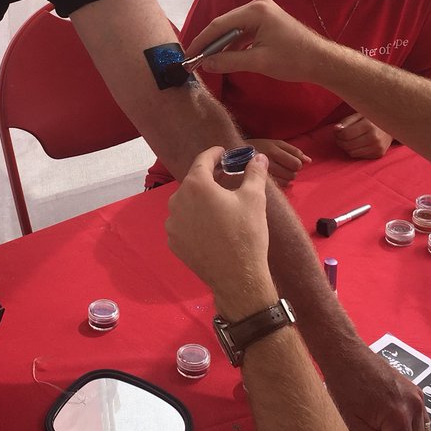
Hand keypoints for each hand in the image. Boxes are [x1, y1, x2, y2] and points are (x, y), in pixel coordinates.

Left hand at [166, 148, 272, 318]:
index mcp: (196, 186)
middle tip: (225, 180)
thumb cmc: (246, 234)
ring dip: (199, 201)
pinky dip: (193, 220)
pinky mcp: (173, 242)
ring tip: (218, 207)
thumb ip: (254, 173)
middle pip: (193, 182)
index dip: (214, 154)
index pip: (202, 161)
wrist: (237, 277)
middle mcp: (177, 201)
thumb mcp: (255, 199)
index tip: (223, 153)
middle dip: (208, 179)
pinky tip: (209, 227)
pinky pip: (182, 223)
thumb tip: (258, 157)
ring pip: (186, 203)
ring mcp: (172, 223)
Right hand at [183, 0, 328, 84]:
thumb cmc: (294, 60)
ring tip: (207, 60)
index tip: (188, 55)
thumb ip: (229, 61)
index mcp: (256, 11)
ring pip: (233, 28)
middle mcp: (257, 5)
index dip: (202, 41)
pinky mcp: (266, 20)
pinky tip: (225, 56)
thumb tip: (205, 64)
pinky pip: (243, 31)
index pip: (219, 24)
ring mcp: (262, 12)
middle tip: (194, 59)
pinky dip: (233, 44)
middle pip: (224, 24)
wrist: (321, 61)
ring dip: (221, 44)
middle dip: (209, 42)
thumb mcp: (258, 62)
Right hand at [248, 138, 310, 186]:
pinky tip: (274, 178)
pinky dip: (280, 183)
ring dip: (286, 178)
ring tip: (278, 172)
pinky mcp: (259, 183)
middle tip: (283, 167)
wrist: (234, 155)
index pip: (296, 163)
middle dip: (291, 171)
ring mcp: (263, 174)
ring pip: (286, 181)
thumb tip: (309, 161)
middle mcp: (268, 163)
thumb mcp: (275, 143)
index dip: (296, 164)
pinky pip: (278, 187)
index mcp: (273, 150)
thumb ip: (293, 151)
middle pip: (292, 174)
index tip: (290, 162)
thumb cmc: (258, 146)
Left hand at [320, 345, 426, 430]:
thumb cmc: (344, 390)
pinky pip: (422, 419)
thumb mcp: (355, 425)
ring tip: (383, 426)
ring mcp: (418, 397)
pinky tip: (392, 418)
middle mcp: (415, 407)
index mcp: (399, 418)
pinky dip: (411, 425)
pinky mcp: (418, 390)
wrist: (347, 356)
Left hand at [334, 113, 392, 159]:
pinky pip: (359, 156)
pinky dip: (354, 150)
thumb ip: (347, 121)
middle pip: (348, 145)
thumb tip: (336, 129)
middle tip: (338, 136)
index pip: (346, 134)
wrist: (393, 126)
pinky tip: (356, 144)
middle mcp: (374, 138)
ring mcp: (377, 147)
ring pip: (352, 153)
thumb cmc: (373, 119)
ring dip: (345, 147)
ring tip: (346, 140)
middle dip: (339, 141)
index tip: (336, 130)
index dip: (337, 133)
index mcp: (369, 125)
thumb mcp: (360, 114)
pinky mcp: (379, 154)